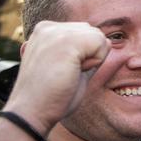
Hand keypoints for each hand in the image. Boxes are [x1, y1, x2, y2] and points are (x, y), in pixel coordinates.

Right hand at [3, 21, 109, 135]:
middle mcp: (48, 27)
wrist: (31, 113)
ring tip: (68, 73)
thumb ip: (85, 53)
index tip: (59, 72)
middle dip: (88, 56)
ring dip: (92, 60)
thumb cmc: (50, 96)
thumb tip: (108, 41)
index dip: (82, 57)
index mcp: (45, 31)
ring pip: (99, 37)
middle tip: (65, 74)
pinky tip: (74, 72)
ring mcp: (56, 31)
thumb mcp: (67, 67)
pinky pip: (102, 43)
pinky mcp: (66, 40)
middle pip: (93, 32)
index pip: (83, 33)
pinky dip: (96, 62)